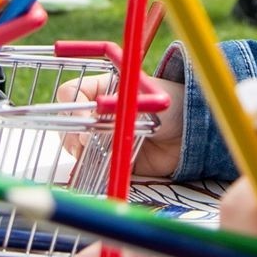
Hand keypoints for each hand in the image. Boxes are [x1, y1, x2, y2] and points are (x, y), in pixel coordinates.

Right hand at [54, 72, 183, 176]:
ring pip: (74, 145)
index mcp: (100, 89)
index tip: (83, 118)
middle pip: (66, 122)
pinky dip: (91, 167)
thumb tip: (90, 123)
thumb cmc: (169, 104)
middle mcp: (96, 113)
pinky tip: (101, 165)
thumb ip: (115, 107)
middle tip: (87, 141)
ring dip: (80, 150)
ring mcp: (102, 136)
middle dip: (72, 132)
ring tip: (98, 151)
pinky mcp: (111, 158)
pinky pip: (91, 165)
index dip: (71, 105)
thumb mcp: (140, 98)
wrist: (191, 132)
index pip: (71, 93)